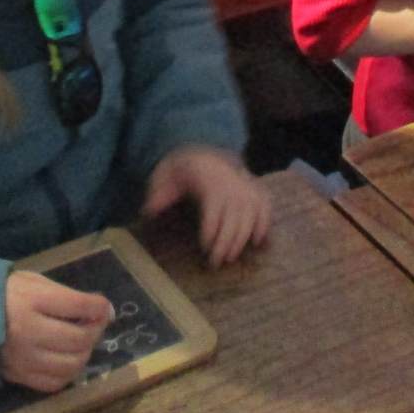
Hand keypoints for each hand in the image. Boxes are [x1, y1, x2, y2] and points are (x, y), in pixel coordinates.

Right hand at [1, 271, 111, 392]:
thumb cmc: (6, 293)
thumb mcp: (33, 282)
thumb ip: (67, 295)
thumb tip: (103, 310)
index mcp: (31, 299)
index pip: (78, 305)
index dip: (100, 307)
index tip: (105, 308)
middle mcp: (28, 330)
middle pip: (78, 338)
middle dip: (95, 330)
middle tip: (95, 324)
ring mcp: (23, 357)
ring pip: (70, 364)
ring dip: (85, 353)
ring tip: (82, 342)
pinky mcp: (18, 376)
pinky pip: (54, 383)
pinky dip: (68, 373)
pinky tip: (67, 359)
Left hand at [142, 146, 271, 267]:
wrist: (202, 149)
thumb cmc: (182, 168)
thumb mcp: (165, 176)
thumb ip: (158, 194)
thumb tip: (148, 211)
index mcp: (209, 178)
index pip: (214, 208)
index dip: (211, 231)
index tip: (204, 249)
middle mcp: (232, 182)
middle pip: (234, 216)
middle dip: (226, 242)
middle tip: (216, 263)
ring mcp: (246, 185)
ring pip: (251, 214)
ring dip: (243, 239)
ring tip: (231, 258)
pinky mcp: (255, 189)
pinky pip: (265, 206)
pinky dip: (265, 224)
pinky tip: (258, 242)